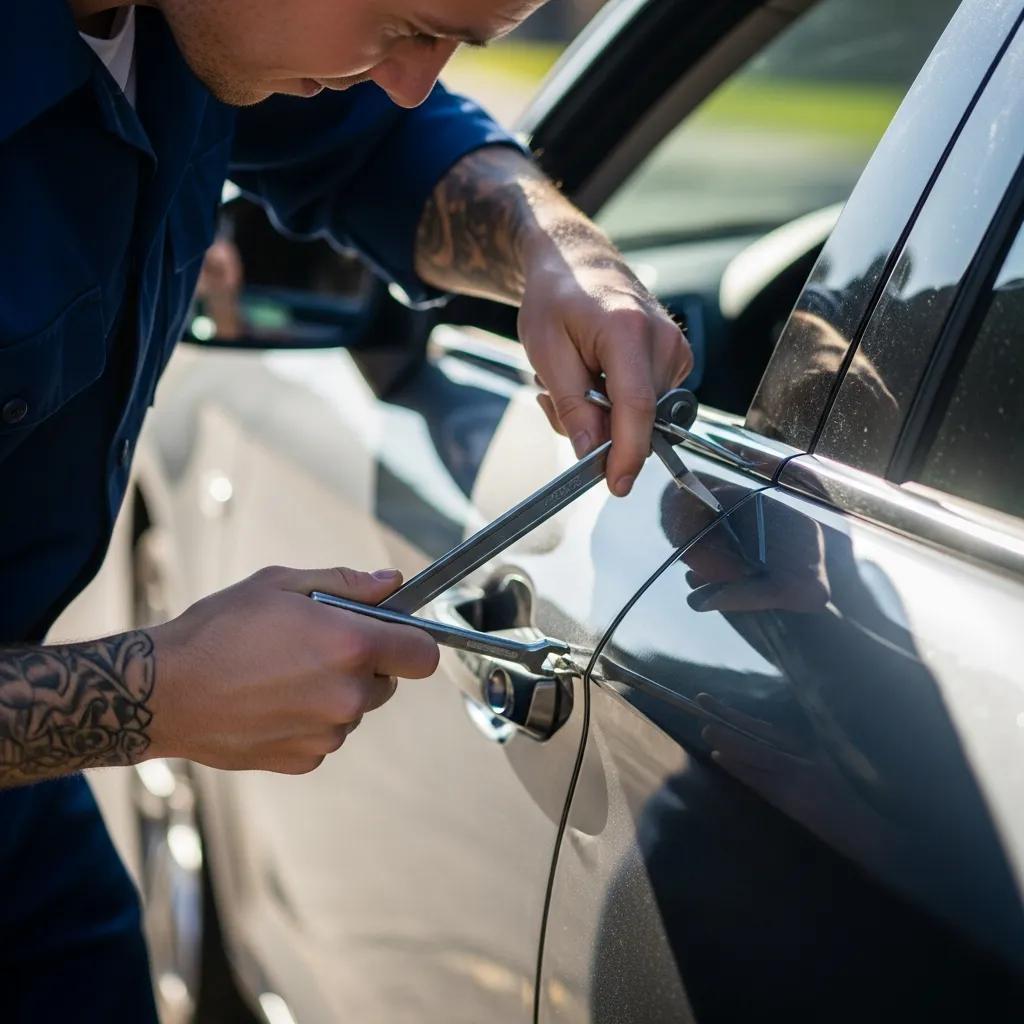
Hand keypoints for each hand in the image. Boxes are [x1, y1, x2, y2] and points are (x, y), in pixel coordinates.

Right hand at [147, 566, 438, 773]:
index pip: (423, 654)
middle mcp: (348, 696)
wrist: (163, 692)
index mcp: (351, 646)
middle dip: (364, 665)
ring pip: (354, 711)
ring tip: (282, 675)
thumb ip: (348, 583)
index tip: (393, 637)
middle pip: (388, 683)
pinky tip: (270, 703)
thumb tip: (391, 584)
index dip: (412, 642)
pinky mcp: (304, 761)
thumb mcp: (282, 584)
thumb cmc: (219, 631)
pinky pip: (326, 736)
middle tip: (317, 648)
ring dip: (334, 694)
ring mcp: (328, 734)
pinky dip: (309, 722)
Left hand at [413, 146, 690, 493]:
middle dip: (598, 428)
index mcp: (628, 331)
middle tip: (555, 400)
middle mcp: (663, 339)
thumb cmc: (555, 299)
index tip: (616, 485)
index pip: (637, 408)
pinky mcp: (678, 358)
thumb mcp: (546, 353)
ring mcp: (676, 348)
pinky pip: (649, 403)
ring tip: (575, 379)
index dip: (627, 453)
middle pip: (639, 417)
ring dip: (604, 415)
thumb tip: (592, 455)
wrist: (576, 263)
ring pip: (643, 416)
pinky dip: (617, 403)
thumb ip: (571, 406)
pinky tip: (596, 377)